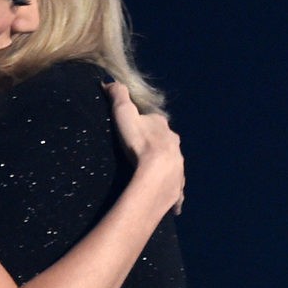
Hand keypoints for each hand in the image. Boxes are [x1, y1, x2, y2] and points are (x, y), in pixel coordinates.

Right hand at [104, 82, 184, 214]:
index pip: (155, 122)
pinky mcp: (177, 188)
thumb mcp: (124, 114)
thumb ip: (118, 96)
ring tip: (155, 176)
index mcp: (162, 128)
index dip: (145, 124)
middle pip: (167, 143)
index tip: (136, 130)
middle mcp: (175, 146)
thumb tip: (109, 82)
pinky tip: (172, 204)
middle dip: (158, 146)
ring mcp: (178, 167)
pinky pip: (176, 191)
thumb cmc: (138, 143)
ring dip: (166, 169)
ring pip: (173, 166)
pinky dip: (174, 196)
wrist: (156, 172)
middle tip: (144, 154)